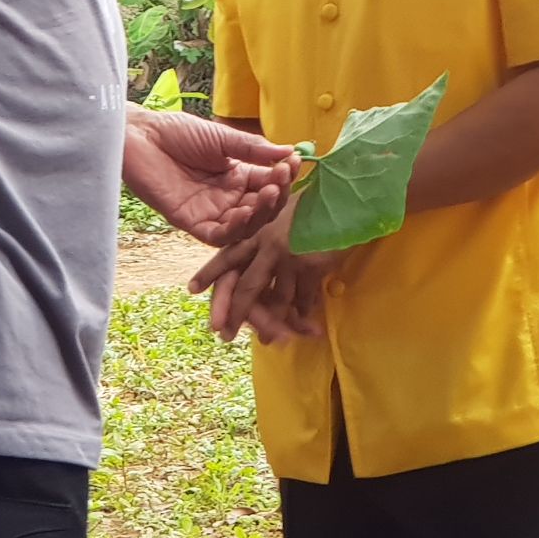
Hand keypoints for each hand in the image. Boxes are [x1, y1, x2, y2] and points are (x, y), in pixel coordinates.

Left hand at [122, 107, 297, 245]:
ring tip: (267, 194)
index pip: (269, 184)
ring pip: (244, 227)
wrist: (141, 136)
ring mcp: (210, 212)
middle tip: (280, 180)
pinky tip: (243, 212)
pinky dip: (233, 229)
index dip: (283, 177)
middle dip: (275, 196)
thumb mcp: (222, 138)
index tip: (294, 162)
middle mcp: (228, 198)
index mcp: (238, 177)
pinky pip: (217, 236)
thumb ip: (253, 149)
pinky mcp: (190, 222)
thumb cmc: (179, 132)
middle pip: (261, 209)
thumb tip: (290, 150)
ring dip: (259, 214)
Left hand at [190, 199, 338, 342]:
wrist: (346, 197)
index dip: (209, 272)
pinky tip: (304, 325)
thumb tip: (264, 262)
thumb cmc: (316, 202)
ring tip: (269, 340)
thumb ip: (272, 235)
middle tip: (223, 335)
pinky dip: (303, 313)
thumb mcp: (286, 213)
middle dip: (235, 313)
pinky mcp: (311, 266)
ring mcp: (290, 257)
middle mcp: (269, 246)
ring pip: (277, 300)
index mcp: (259, 231)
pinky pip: (304, 298)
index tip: (191, 289)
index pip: (227, 255)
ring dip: (273, 324)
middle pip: (247, 287)